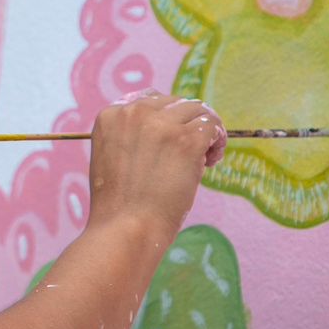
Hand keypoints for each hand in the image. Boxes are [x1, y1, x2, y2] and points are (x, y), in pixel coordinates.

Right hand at [86, 90, 225, 236]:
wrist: (126, 228)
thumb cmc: (118, 204)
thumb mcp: (111, 157)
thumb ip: (130, 136)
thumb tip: (167, 127)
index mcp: (111, 116)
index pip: (149, 99)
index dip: (166, 118)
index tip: (172, 138)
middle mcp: (135, 113)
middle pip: (176, 102)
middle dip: (187, 123)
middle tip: (193, 152)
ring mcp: (162, 125)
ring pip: (197, 111)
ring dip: (205, 130)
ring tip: (205, 157)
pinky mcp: (186, 141)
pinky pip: (212, 126)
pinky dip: (217, 140)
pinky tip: (212, 159)